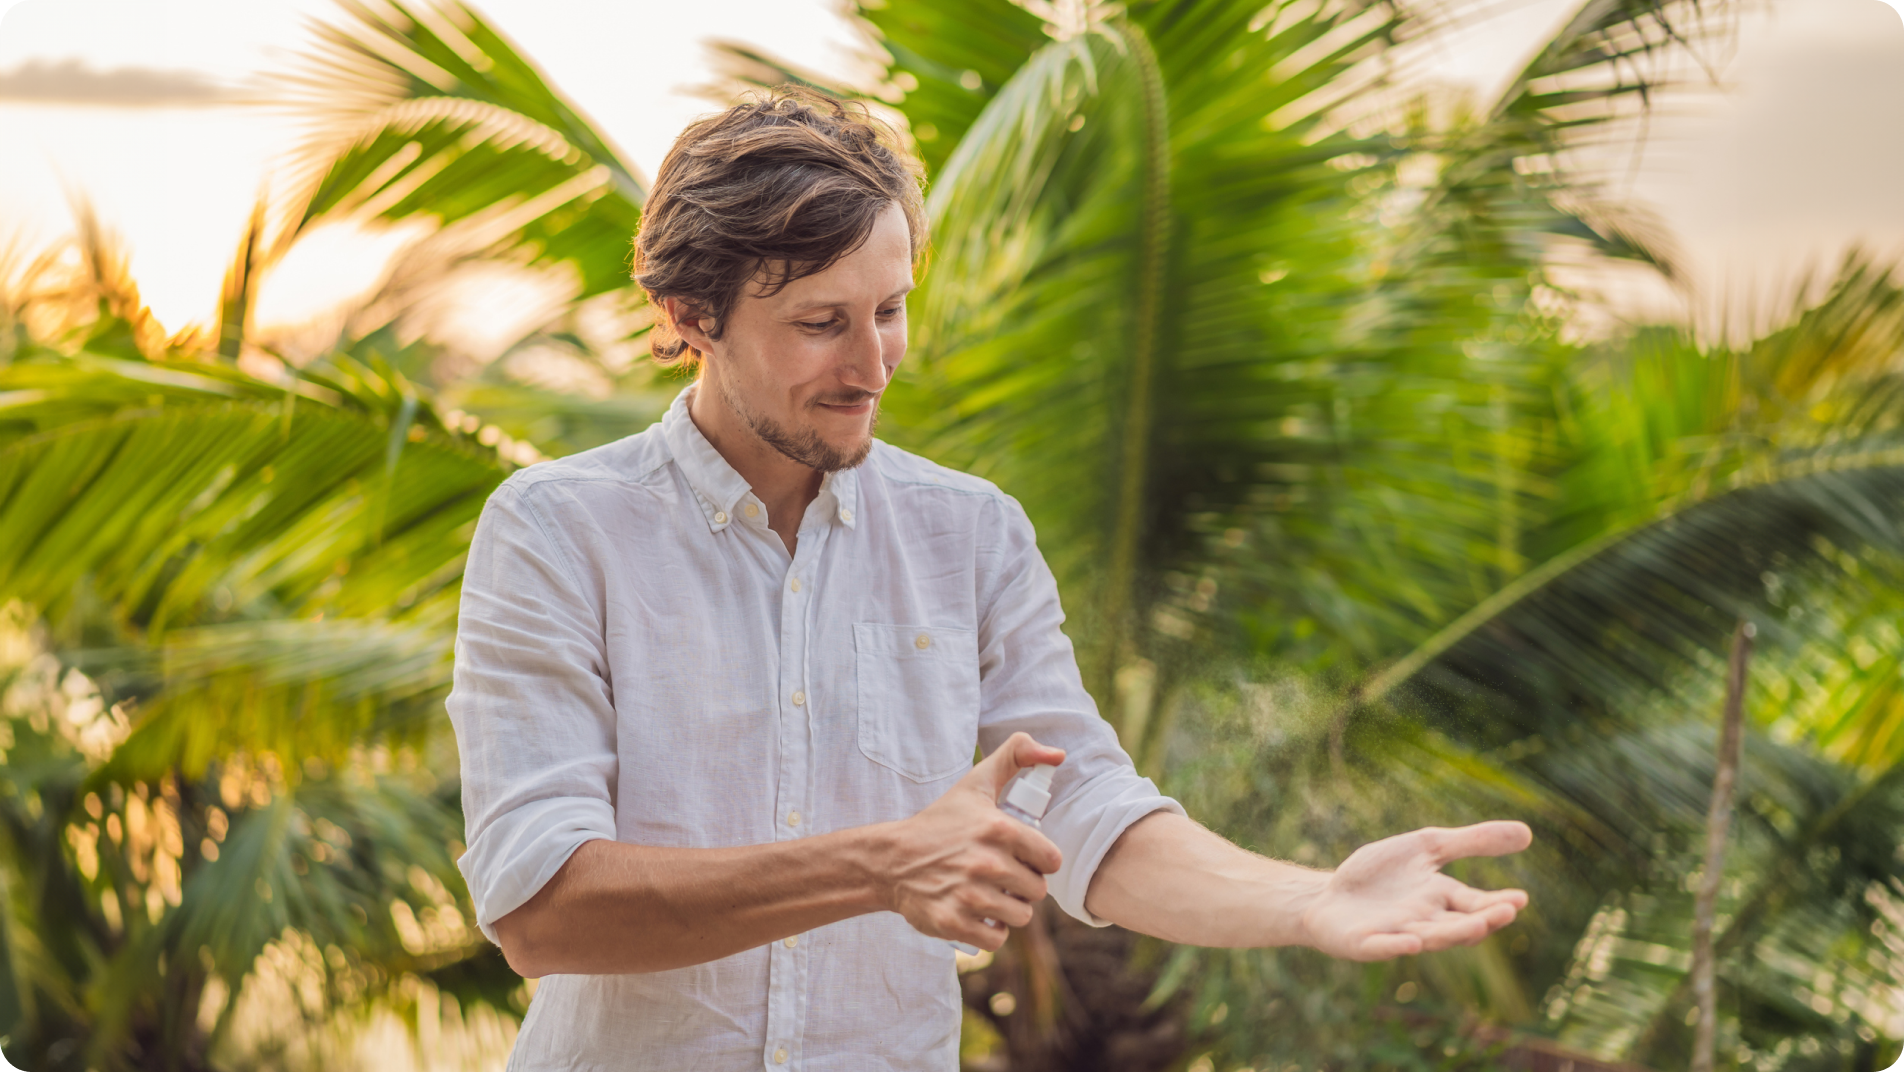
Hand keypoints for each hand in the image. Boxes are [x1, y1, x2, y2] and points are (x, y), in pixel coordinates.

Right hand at [877, 732, 1065, 950]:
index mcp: (999, 829)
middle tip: (1003, 878)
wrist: (891, 860)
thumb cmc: (940, 821)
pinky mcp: (954, 923)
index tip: (1021, 857)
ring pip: (1021, 916)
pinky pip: (997, 939)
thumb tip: (1058, 754)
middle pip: (1037, 891)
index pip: (1051, 859)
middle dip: (1023, 886)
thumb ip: (1016, 756)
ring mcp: (970, 896)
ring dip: (1010, 910)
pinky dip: (991, 931)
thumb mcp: (975, 783)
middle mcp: (987, 863)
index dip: (1039, 860)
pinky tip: (980, 916)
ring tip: (992, 896)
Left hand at [1299, 821, 1531, 960]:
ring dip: (1450, 935)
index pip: (1475, 904)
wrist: (1329, 896)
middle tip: (1505, 913)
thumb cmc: (1381, 875)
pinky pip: (1382, 947)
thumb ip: (1472, 841)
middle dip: (1481, 921)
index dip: (1497, 904)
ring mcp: (1395, 934)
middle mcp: (1424, 922)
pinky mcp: (1364, 943)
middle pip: (1457, 926)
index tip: (1519, 899)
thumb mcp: (1427, 847)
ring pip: (1428, 938)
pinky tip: (1411, 943)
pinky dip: (1396, 947)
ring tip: (1475, 927)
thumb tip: (1528, 833)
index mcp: (1441, 899)